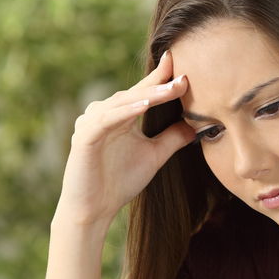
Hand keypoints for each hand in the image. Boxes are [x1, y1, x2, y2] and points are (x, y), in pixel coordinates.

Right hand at [55, 50, 194, 228]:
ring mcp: (90, 123)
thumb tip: (195, 125)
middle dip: (159, 85)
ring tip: (170, 89)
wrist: (94, 210)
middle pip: (134, 93)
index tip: (184, 67)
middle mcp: (103, 114)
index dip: (161, 78)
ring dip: (146, 95)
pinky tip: (143, 106)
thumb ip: (171, 138)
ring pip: (121, 103)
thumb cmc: (119, 183)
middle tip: (184, 77)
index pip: (142, 92)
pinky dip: (125, 112)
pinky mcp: (83, 137)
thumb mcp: (153, 156)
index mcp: (119, 116)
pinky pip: (106, 120)